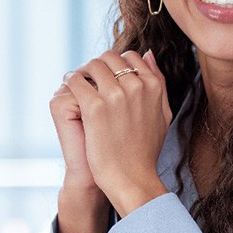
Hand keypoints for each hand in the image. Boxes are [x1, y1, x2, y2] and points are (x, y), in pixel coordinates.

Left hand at [61, 49, 170, 214]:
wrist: (132, 178)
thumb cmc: (145, 150)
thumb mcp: (162, 113)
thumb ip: (158, 81)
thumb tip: (147, 53)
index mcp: (153, 86)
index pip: (130, 56)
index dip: (116, 65)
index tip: (107, 79)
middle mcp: (136, 86)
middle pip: (109, 57)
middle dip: (98, 67)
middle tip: (88, 81)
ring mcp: (115, 95)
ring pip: (91, 65)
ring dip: (82, 73)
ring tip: (78, 87)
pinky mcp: (94, 107)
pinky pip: (76, 81)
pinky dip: (70, 84)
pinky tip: (70, 95)